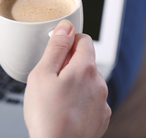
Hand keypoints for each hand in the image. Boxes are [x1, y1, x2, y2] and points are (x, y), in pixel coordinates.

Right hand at [24, 20, 110, 137]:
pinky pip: (90, 99)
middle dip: (68, 63)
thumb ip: (55, 48)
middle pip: (84, 61)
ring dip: (73, 82)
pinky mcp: (101, 118)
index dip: (67, 41)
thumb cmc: (46, 115)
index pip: (83, 40)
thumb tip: (65, 27)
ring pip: (87, 81)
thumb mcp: (42, 74)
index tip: (55, 52)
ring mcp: (102, 102)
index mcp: (85, 68)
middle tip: (49, 78)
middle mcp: (99, 83)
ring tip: (55, 97)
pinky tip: (64, 109)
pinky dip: (79, 99)